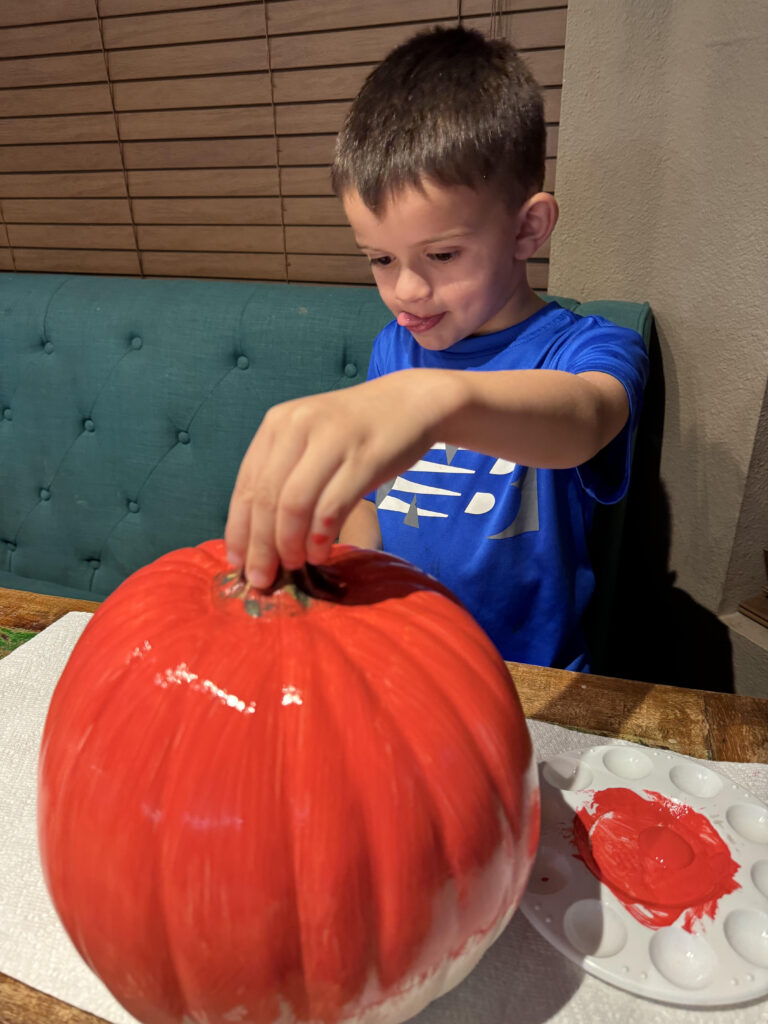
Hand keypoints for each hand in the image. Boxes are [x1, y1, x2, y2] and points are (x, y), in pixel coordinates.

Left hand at [224, 371, 441, 587]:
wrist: (410, 403)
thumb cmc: (355, 431)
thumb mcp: (310, 440)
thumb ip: (285, 474)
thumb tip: (259, 536)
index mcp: (277, 424)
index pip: (246, 484)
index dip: (238, 529)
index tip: (236, 563)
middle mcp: (298, 427)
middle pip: (266, 498)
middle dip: (260, 546)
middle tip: (263, 578)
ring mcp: (331, 440)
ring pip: (294, 504)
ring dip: (289, 544)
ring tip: (294, 565)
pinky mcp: (364, 457)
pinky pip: (331, 506)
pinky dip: (320, 536)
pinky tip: (319, 551)